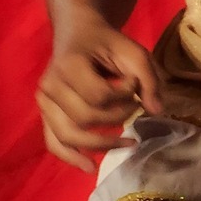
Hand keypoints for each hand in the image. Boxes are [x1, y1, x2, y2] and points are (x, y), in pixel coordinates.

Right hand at [37, 16, 160, 168]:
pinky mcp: (45, 114)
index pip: (98, 95)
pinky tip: (90, 167)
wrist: (78, 34)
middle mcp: (50, 86)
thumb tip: (156, 111)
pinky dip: (70, 157)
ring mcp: (44, 102)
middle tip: (135, 106)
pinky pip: (53, 142)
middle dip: (117, 118)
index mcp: (69, 65)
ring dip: (100, 144)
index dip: (124, 94)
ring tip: (129, 145)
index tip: (134, 83)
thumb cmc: (107, 43)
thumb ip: (148, 79)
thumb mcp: (134, 51)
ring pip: (67, 136)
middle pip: (84, 118)